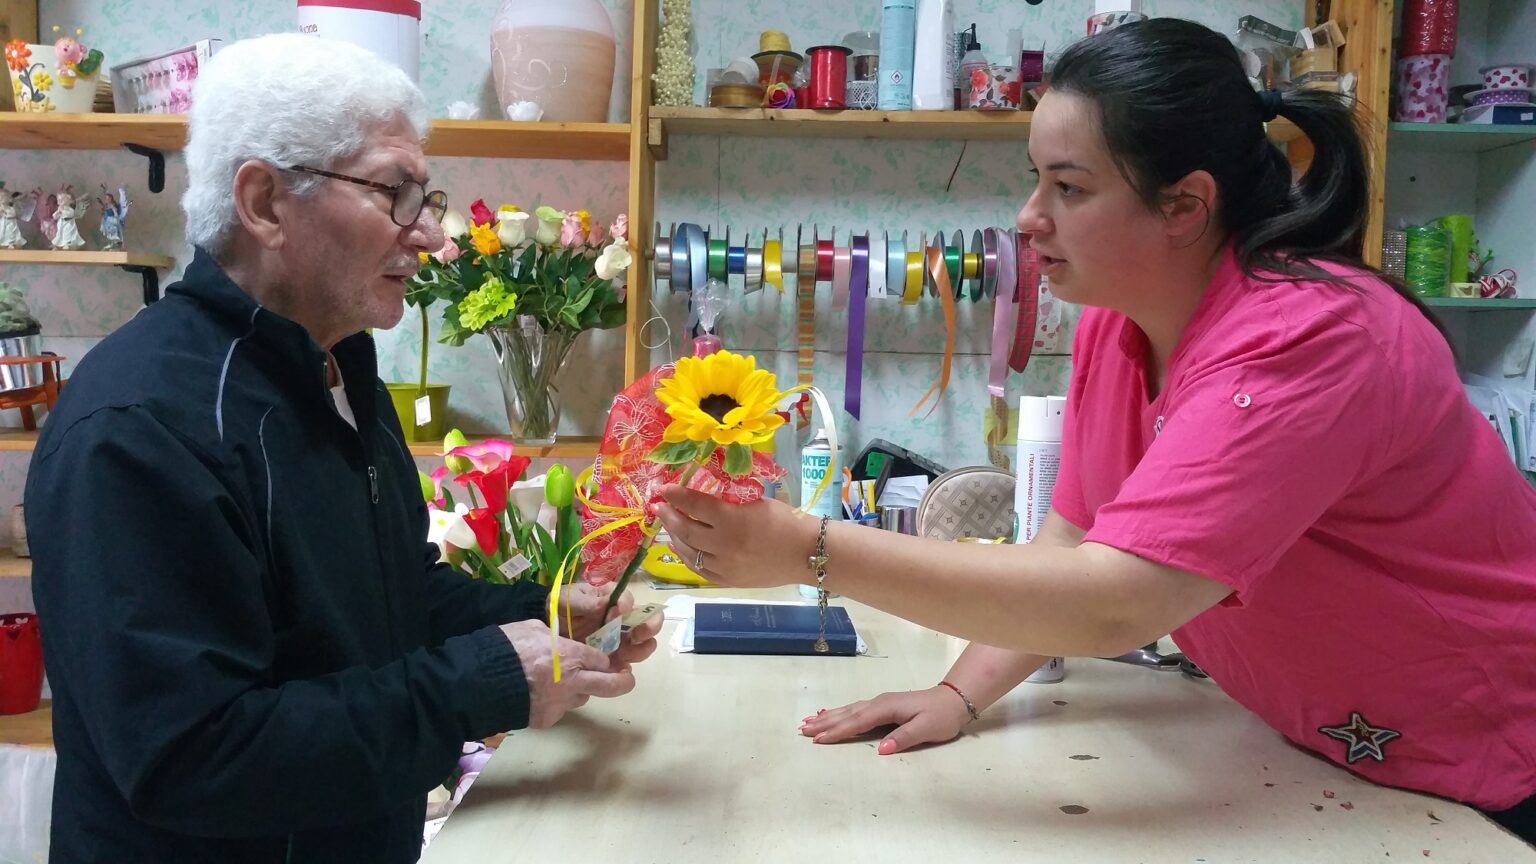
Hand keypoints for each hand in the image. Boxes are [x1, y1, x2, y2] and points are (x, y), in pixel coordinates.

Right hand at [499, 619, 635, 728]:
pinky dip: (555, 702)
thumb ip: (554, 636)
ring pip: (582, 698)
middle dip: (623, 682)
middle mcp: (572, 682)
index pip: (603, 661)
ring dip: (578, 690)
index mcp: (570, 656)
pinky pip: (559, 710)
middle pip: (611, 686)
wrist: (478, 682)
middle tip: (625, 678)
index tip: (608, 660)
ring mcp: (560, 704)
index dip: (607, 660)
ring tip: (560, 682)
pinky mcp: (546, 720)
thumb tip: (558, 639)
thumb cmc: (504, 648)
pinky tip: (538, 694)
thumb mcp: (532, 628)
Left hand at [557, 582, 662, 670]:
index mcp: (614, 599)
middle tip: (636, 636)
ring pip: (643, 644)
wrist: (548, 624)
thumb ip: (591, 603)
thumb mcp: (572, 600)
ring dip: (639, 650)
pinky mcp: (613, 655)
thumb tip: (614, 607)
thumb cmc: (562, 605)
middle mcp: (623, 618)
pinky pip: (627, 662)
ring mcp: (620, 638)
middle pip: (649, 622)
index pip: (630, 600)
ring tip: (624, 654)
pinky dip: (626, 666)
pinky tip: (618, 669)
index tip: (614, 614)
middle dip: (648, 629)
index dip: (627, 607)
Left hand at [655, 485, 815, 588]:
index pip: (694, 504)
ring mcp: (723, 566)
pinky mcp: (727, 580)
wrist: (807, 554)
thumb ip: (728, 501)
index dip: (676, 495)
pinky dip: (686, 555)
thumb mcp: (756, 502)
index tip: (664, 488)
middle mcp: (723, 544)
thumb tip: (701, 495)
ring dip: (674, 535)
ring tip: (667, 524)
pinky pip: (698, 568)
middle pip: (685, 529)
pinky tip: (680, 546)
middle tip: (659, 506)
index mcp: (732, 520)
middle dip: (668, 515)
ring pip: (687, 550)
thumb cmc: (786, 522)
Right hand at [799, 687, 970, 755]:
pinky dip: (840, 713)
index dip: (838, 731)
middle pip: (847, 714)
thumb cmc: (940, 717)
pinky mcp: (882, 706)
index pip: (858, 721)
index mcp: (886, 708)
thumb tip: (880, 750)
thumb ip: (904, 738)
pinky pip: (855, 710)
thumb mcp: (927, 729)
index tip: (819, 739)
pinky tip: (831, 716)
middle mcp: (879, 703)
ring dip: (828, 717)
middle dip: (825, 722)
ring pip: (849, 710)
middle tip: (803, 729)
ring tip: (809, 722)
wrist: (952, 700)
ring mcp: (879, 703)